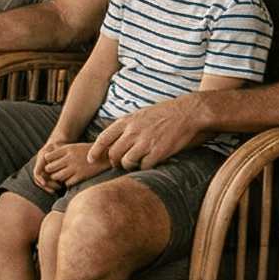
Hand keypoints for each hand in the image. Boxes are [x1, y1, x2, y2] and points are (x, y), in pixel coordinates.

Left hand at [31, 138, 103, 192]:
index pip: (48, 156)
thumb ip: (62, 152)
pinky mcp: (81, 176)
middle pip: (50, 167)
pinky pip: (67, 183)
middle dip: (50, 171)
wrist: (105, 156)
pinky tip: (70, 180)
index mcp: (68, 149)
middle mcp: (70, 158)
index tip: (51, 163)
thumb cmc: (88, 151)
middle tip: (53, 172)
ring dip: (57, 178)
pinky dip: (67, 183)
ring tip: (60, 177)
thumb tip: (47, 158)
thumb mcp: (74, 147)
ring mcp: (75, 168)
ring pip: (57, 176)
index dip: (47, 161)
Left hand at [91, 94, 216, 170]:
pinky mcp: (158, 152)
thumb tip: (113, 139)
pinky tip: (151, 161)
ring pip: (126, 162)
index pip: (103, 138)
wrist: (187, 112)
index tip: (91, 159)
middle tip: (118, 164)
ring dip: (129, 166)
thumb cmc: (163, 113)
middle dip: (114, 162)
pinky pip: (144, 166)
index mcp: (126, 121)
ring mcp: (145, 142)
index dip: (95, 151)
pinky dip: (145, 167)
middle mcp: (133, 132)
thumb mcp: (139, 114)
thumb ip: (126, 126)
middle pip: (113, 154)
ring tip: (135, 163)